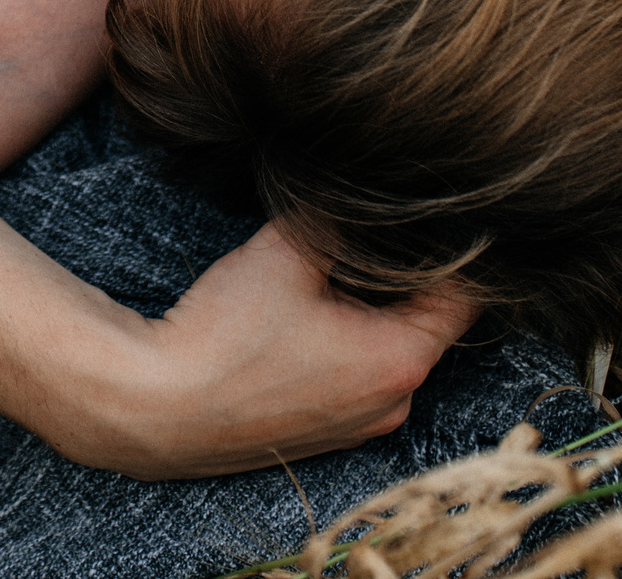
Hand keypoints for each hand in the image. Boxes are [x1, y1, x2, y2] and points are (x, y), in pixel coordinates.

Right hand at [80, 225, 473, 479]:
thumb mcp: (286, 251)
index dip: (452, 249)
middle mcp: (394, 403)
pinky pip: (354, 375)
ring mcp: (359, 426)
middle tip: (361, 230)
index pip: (466, 296)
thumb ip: (337, 216)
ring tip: (320, 268)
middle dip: (399, 275)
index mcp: (402, 361)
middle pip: (425, 321)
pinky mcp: (323, 435)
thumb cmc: (224, 335)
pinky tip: (296, 314)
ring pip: (385, 348)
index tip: (427, 214)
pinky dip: (341, 341)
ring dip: (365, 309)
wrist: (155, 406)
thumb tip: (360, 186)